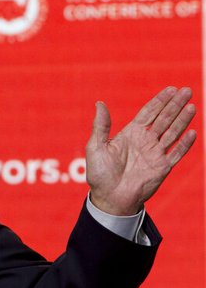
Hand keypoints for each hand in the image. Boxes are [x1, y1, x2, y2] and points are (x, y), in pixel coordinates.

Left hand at [87, 86, 196, 215]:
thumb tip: (99, 103)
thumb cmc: (100, 173)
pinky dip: (184, 143)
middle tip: (186, 90)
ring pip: (172, 132)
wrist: (110, 198)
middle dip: (175, 104)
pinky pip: (176, 153)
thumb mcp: (96, 146)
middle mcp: (145, 141)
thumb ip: (101, 125)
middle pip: (163, 118)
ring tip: (191, 105)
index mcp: (130, 134)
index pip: (148, 113)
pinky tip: (192, 132)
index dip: (160, 101)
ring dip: (182, 119)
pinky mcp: (162, 168)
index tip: (171, 89)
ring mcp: (155, 154)